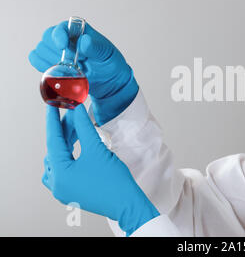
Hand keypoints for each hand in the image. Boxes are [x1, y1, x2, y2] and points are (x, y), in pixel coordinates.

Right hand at [29, 21, 138, 124]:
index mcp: (78, 30)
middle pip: (47, 38)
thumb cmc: (109, 63)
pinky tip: (60, 73)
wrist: (108, 81)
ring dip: (51, 61)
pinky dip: (44, 68)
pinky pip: (36, 61)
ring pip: (40, 50)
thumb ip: (96, 47)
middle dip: (56, 51)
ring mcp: (56, 50)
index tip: (62, 46)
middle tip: (74, 63)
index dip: (59, 35)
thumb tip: (84, 41)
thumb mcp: (107, 54)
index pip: (62, 27)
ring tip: (71, 69)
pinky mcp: (50, 62)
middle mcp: (65, 38)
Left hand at [43, 104, 158, 235]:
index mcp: (60, 174)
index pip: (53, 141)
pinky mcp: (71, 192)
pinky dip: (68, 156)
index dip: (54, 121)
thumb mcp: (97, 149)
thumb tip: (76, 110)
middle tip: (71, 114)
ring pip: (58, 160)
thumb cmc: (114, 181)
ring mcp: (63, 190)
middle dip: (64, 132)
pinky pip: (63, 170)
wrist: (127, 203)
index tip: (52, 106)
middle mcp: (57, 184)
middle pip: (56, 150)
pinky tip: (75, 147)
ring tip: (75, 128)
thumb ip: (84, 127)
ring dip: (65, 144)